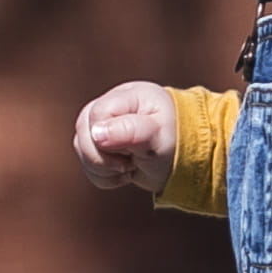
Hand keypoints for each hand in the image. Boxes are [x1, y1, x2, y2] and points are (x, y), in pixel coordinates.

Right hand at [73, 80, 184, 196]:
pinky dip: (103, 176)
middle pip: (82, 132)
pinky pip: (88, 164)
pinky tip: (125, 173)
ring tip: (130, 167)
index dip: (106, 140)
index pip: (96, 116)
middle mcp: (112, 107)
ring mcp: (105, 126)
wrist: (190, 158)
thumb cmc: (178, 142)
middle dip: (102, 157)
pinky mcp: (104, 146)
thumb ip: (130, 130)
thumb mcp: (158, 136)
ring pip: (81, 149)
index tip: (131, 152)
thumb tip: (96, 133)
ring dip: (103, 168)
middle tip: (130, 163)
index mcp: (127, 96)